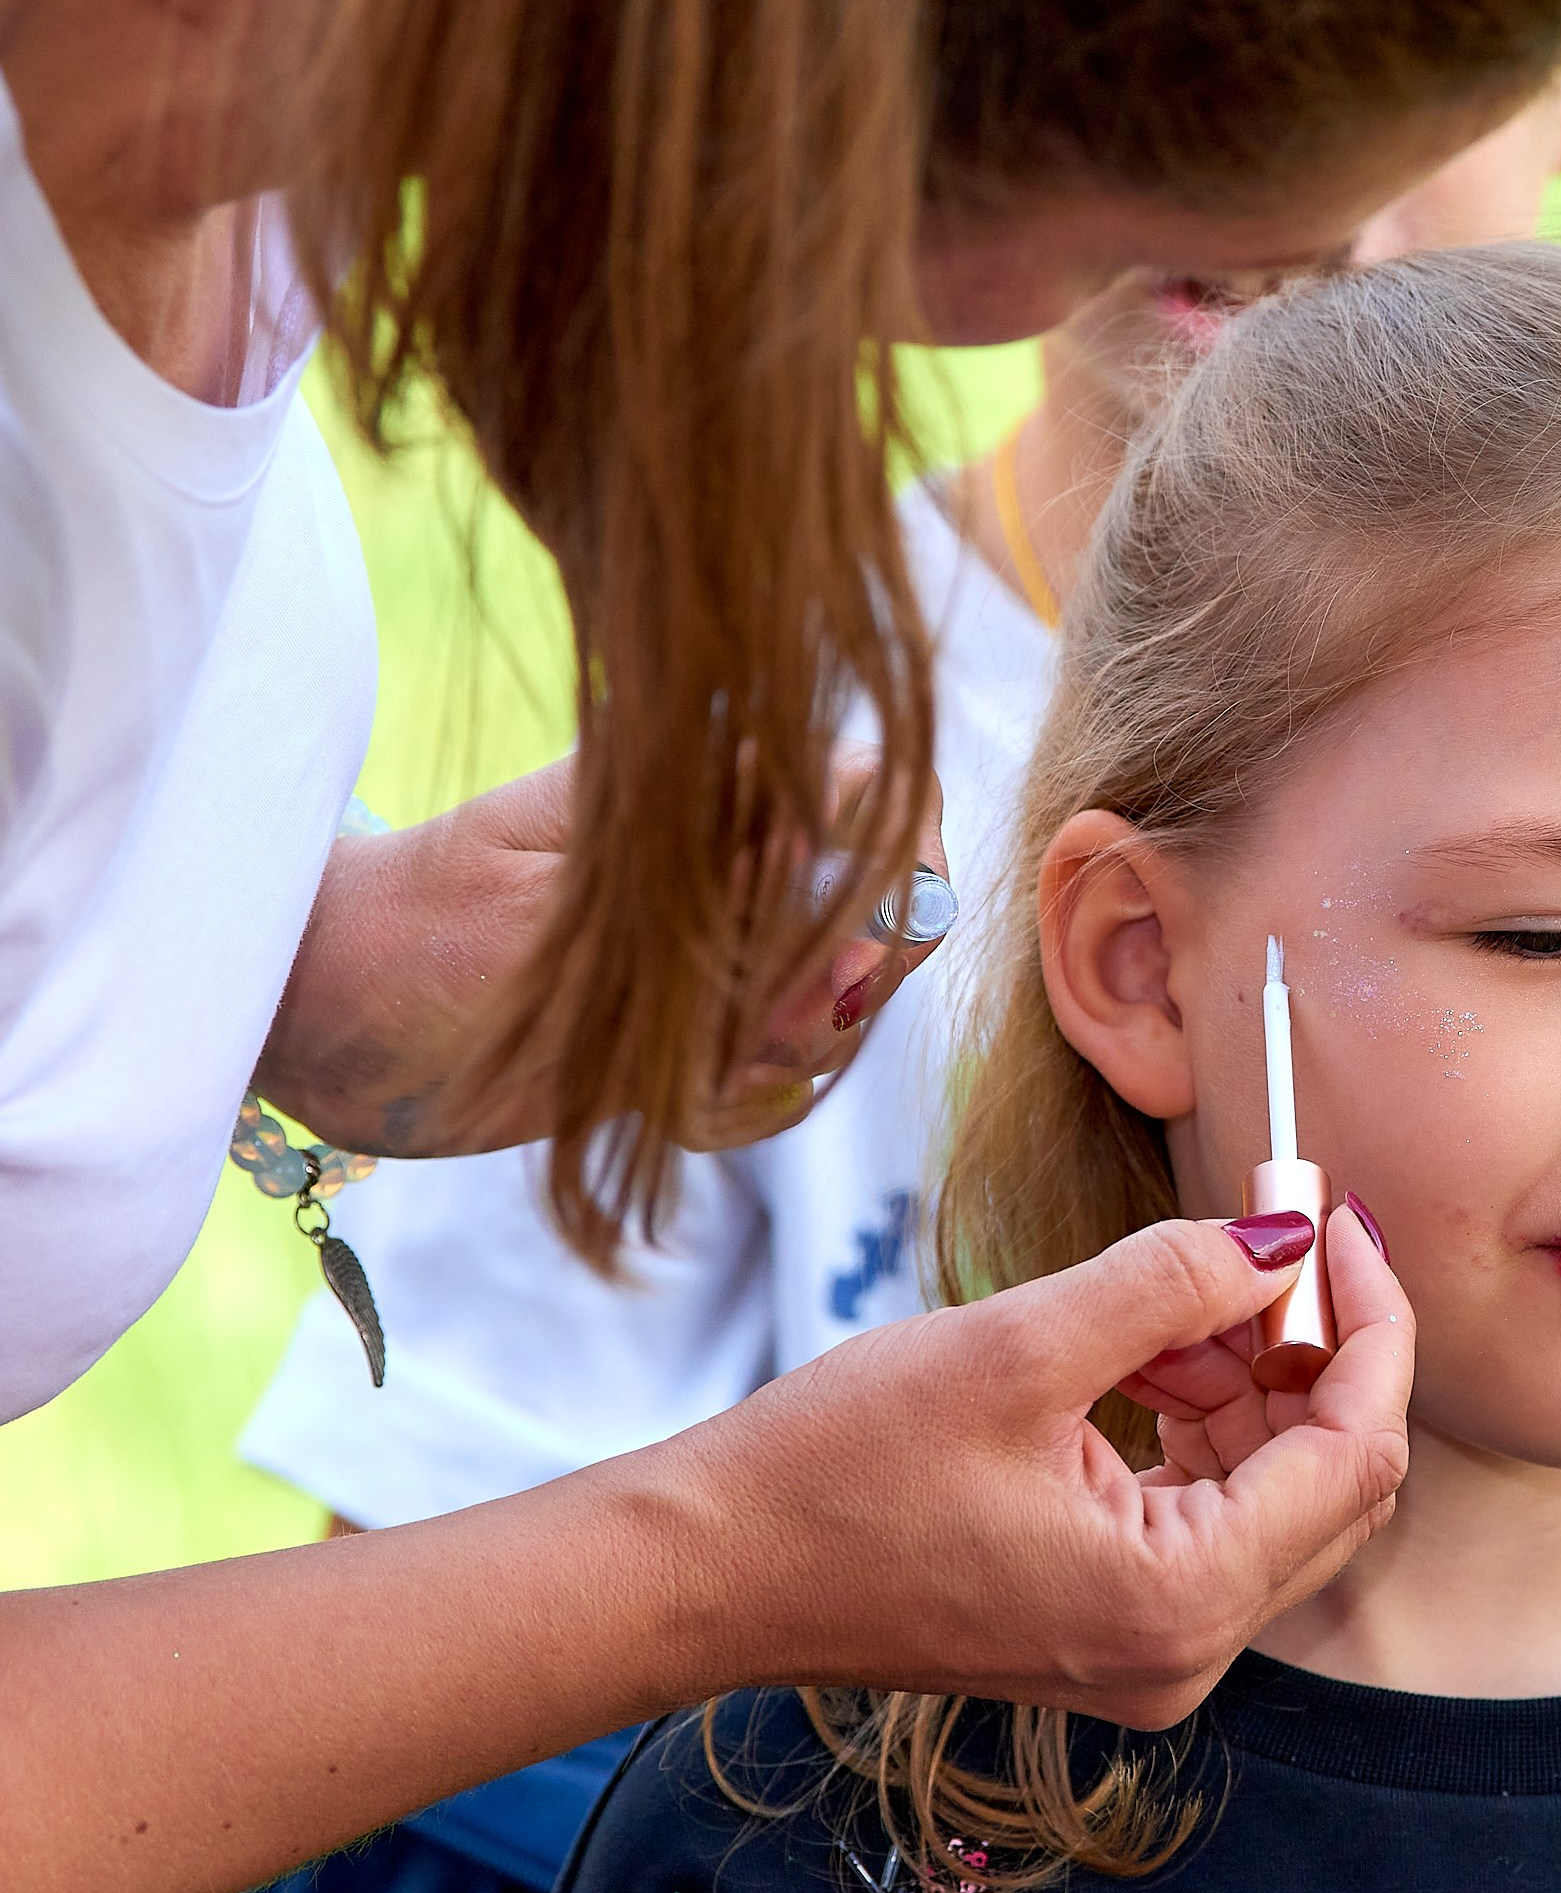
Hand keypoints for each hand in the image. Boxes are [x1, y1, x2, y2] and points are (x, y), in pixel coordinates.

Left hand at [254, 750, 949, 1156]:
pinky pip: (781, 1082)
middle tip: (733, 1043)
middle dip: (831, 1002)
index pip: (887, 800)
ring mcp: (725, 944)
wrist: (327, 1024)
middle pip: (887, 919)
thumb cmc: (415, 939)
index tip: (840, 964)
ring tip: (672, 1078)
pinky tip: (651, 1105)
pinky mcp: (703, 1025)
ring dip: (775, 1066)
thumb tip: (840, 884)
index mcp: (710, 785)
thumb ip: (711, 903)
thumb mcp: (564, 913)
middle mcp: (737, 858)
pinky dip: (731, 1108)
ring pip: (840, 1013)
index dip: (901, 880)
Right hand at [643, 1205, 1412, 1724]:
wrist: (713, 1571)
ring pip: (1269, 1496)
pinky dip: (1194, 1427)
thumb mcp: (1021, 1344)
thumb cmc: (838, 1469)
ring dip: (1244, 1382)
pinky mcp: (1108, 1634)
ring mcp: (1149, 1655)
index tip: (1337, 1215)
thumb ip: (1174, 1282)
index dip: (1367, 1321)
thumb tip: (1287, 1234)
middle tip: (1258, 1234)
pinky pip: (1203, 1520)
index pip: (1356, 1454)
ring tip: (1160, 1304)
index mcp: (1181, 1601)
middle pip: (1330, 1483)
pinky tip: (1136, 1359)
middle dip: (1308, 1346)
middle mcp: (1185, 1655)